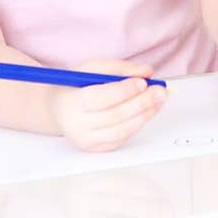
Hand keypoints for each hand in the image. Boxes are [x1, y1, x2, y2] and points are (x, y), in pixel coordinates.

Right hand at [49, 59, 167, 151]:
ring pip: (122, 130)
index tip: (142, 82)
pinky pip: (122, 138)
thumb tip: (146, 71)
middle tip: (160, 91)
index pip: (101, 98)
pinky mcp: (96, 148)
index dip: (124, 91)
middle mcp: (77, 125)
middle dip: (142, 102)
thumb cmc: (75, 87)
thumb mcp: (91, 69)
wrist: (57, 110)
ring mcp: (86, 140)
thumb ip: (119, 68)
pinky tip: (147, 112)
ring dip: (145, 115)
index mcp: (72, 102)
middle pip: (115, 116)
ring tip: (159, 101)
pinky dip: (137, 124)